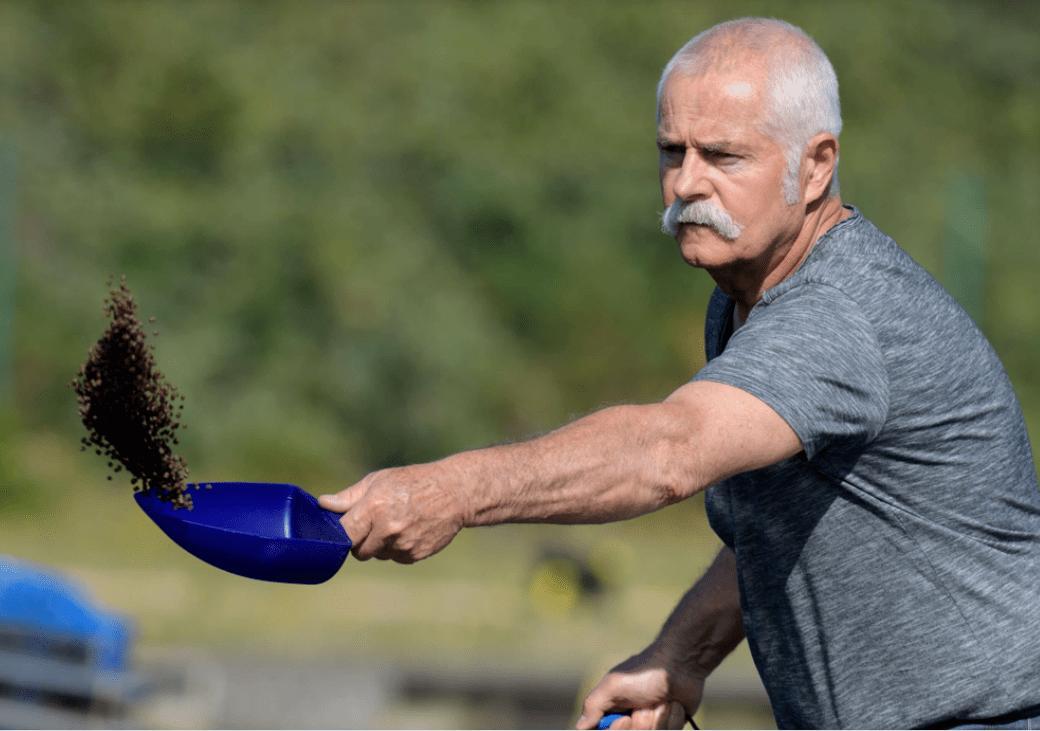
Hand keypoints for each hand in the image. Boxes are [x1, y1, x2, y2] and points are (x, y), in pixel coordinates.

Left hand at [318, 462, 467, 562]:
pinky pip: (396, 558)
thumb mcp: (379, 480)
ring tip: (397, 523)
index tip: (346, 528)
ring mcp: (402, 545)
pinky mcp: (415, 555)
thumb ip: (349, 497)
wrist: (454, 493)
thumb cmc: (413, 482)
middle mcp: (387, 530)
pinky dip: (398, 549)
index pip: (344, 534)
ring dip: (381, 545)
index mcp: (374, 508)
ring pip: (378, 555)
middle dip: (361, 541)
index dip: (342, 534)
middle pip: (358, 551)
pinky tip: (410, 530)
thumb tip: (323, 504)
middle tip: (373, 524)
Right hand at [577, 645, 704, 729]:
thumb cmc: (644, 672)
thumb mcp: (613, 685)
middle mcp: (630, 719)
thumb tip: (579, 727)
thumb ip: (593, 705)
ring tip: (661, 701)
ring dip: (656, 718)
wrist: (681, 664)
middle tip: (644, 707)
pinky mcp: (668, 726)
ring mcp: (650, 724)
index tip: (625, 719)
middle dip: (640, 724)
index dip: (615, 730)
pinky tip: (673, 704)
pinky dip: (671, 718)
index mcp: (612, 709)